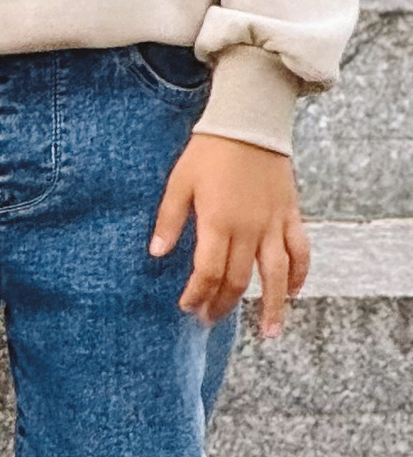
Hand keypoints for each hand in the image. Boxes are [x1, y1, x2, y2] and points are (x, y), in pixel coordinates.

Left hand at [150, 133, 310, 331]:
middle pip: (239, 280)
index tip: (188, 307)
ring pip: (277, 276)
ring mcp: (274, 224)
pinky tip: (293, 292)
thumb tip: (156, 253)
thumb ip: (169, 219)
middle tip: (211, 320)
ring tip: (270, 333)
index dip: (198, 294)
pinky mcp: (292, 215)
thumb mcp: (180, 181)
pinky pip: (300, 252)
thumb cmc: (208, 151)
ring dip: (274, 307)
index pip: (209, 272)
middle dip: (223, 304)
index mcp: (218, 222)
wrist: (249, 123)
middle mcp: (249, 229)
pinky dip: (299, 275)